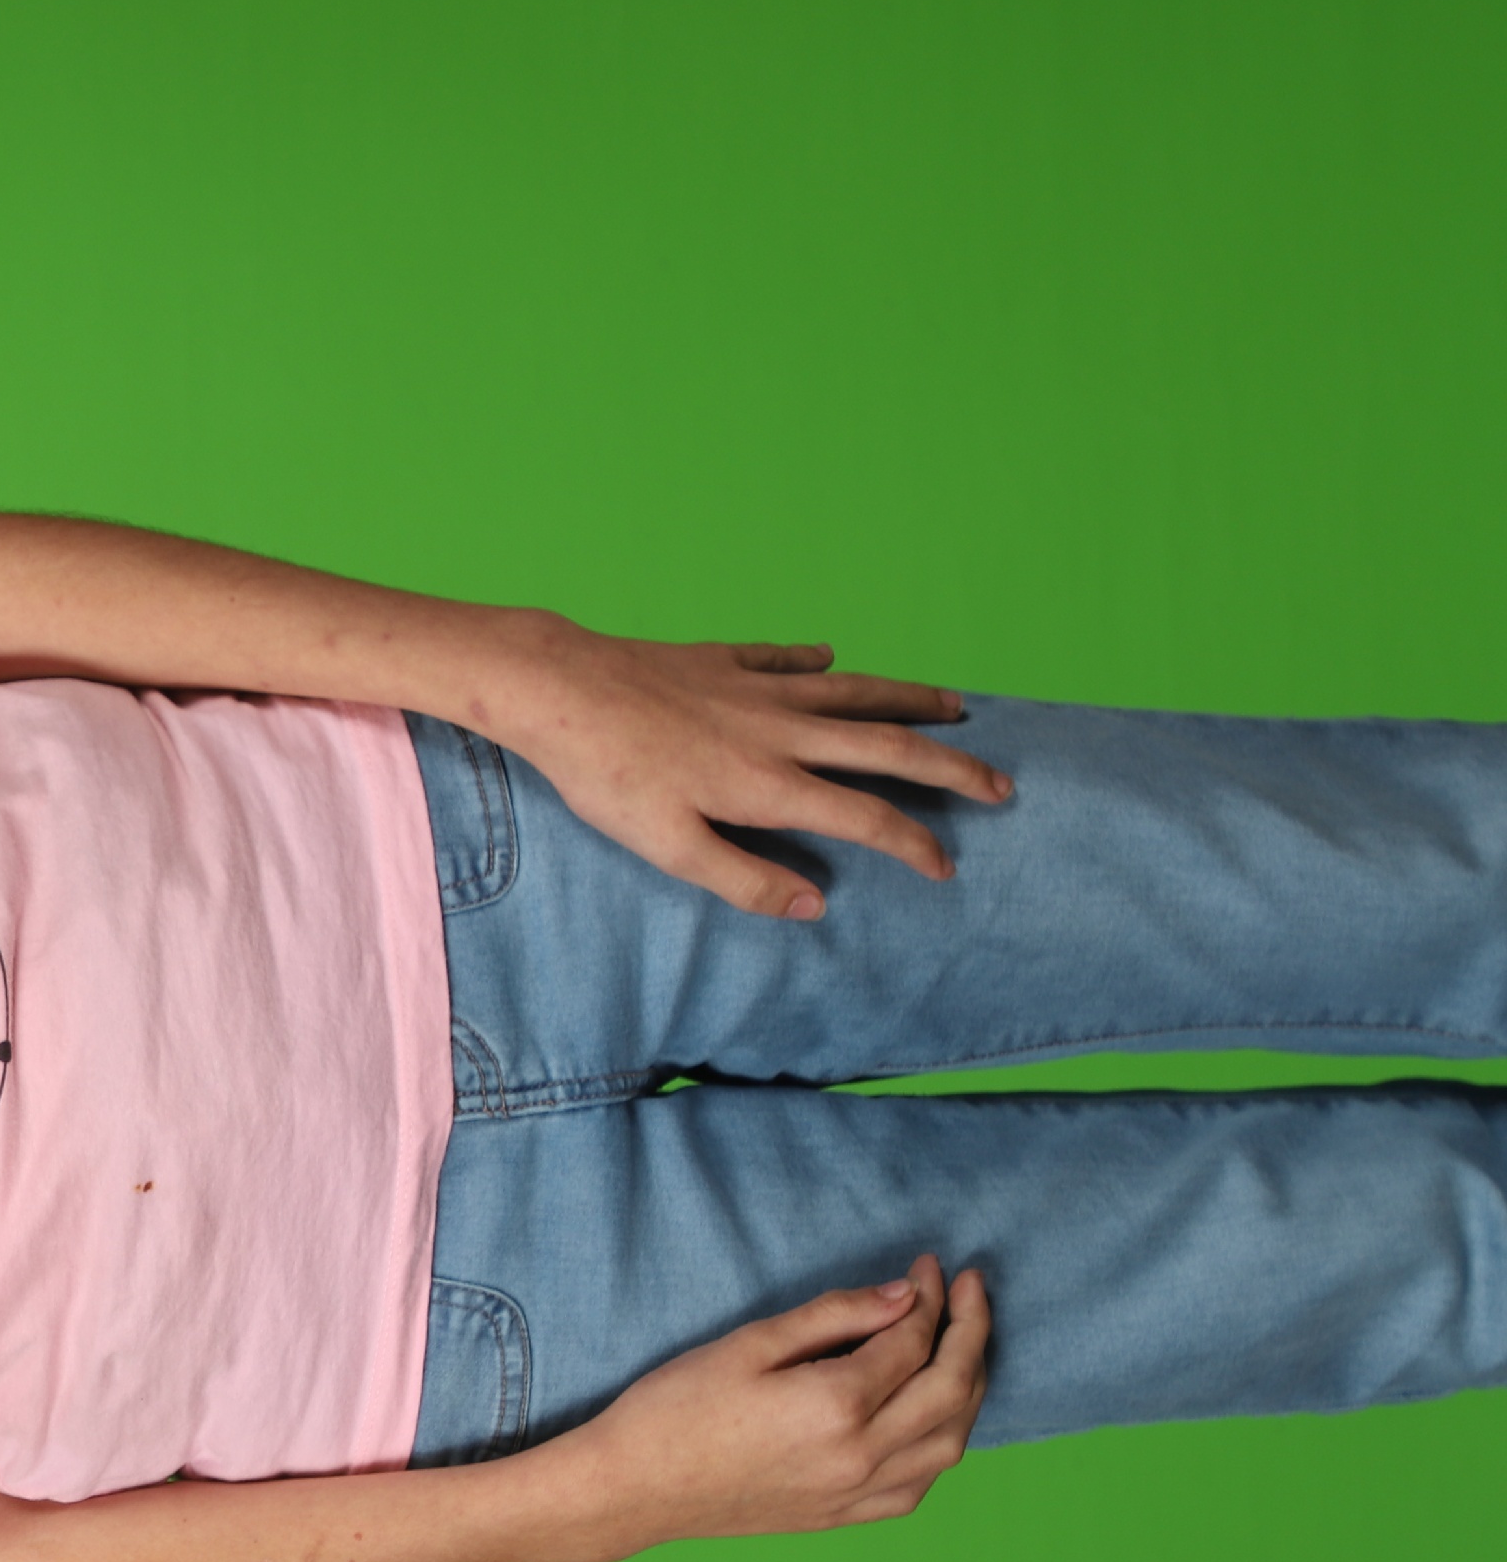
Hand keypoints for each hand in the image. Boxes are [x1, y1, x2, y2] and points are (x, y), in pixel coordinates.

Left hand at [480, 622, 1013, 917]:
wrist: (560, 688)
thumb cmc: (607, 775)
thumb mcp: (668, 847)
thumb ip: (744, 879)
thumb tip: (814, 905)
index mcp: (770, 783)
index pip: (867, 817)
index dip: (914, 844)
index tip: (946, 867)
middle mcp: (778, 728)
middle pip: (887, 745)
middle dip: (951, 766)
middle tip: (1000, 782)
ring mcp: (754, 686)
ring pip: (852, 690)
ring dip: (907, 698)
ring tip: (953, 705)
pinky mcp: (720, 659)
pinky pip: (782, 656)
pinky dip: (812, 659)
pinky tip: (829, 656)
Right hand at [562, 1257, 992, 1553]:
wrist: (635, 1488)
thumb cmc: (677, 1408)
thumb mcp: (749, 1344)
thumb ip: (833, 1316)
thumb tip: (903, 1296)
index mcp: (835, 1405)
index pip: (913, 1342)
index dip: (931, 1297)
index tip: (927, 1267)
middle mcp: (861, 1456)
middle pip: (953, 1389)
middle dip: (971, 1332)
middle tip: (968, 1290)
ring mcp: (858, 1493)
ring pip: (951, 1442)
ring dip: (969, 1388)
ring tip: (961, 1346)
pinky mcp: (846, 1516)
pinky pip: (922, 1482)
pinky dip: (943, 1441)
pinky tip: (931, 1413)